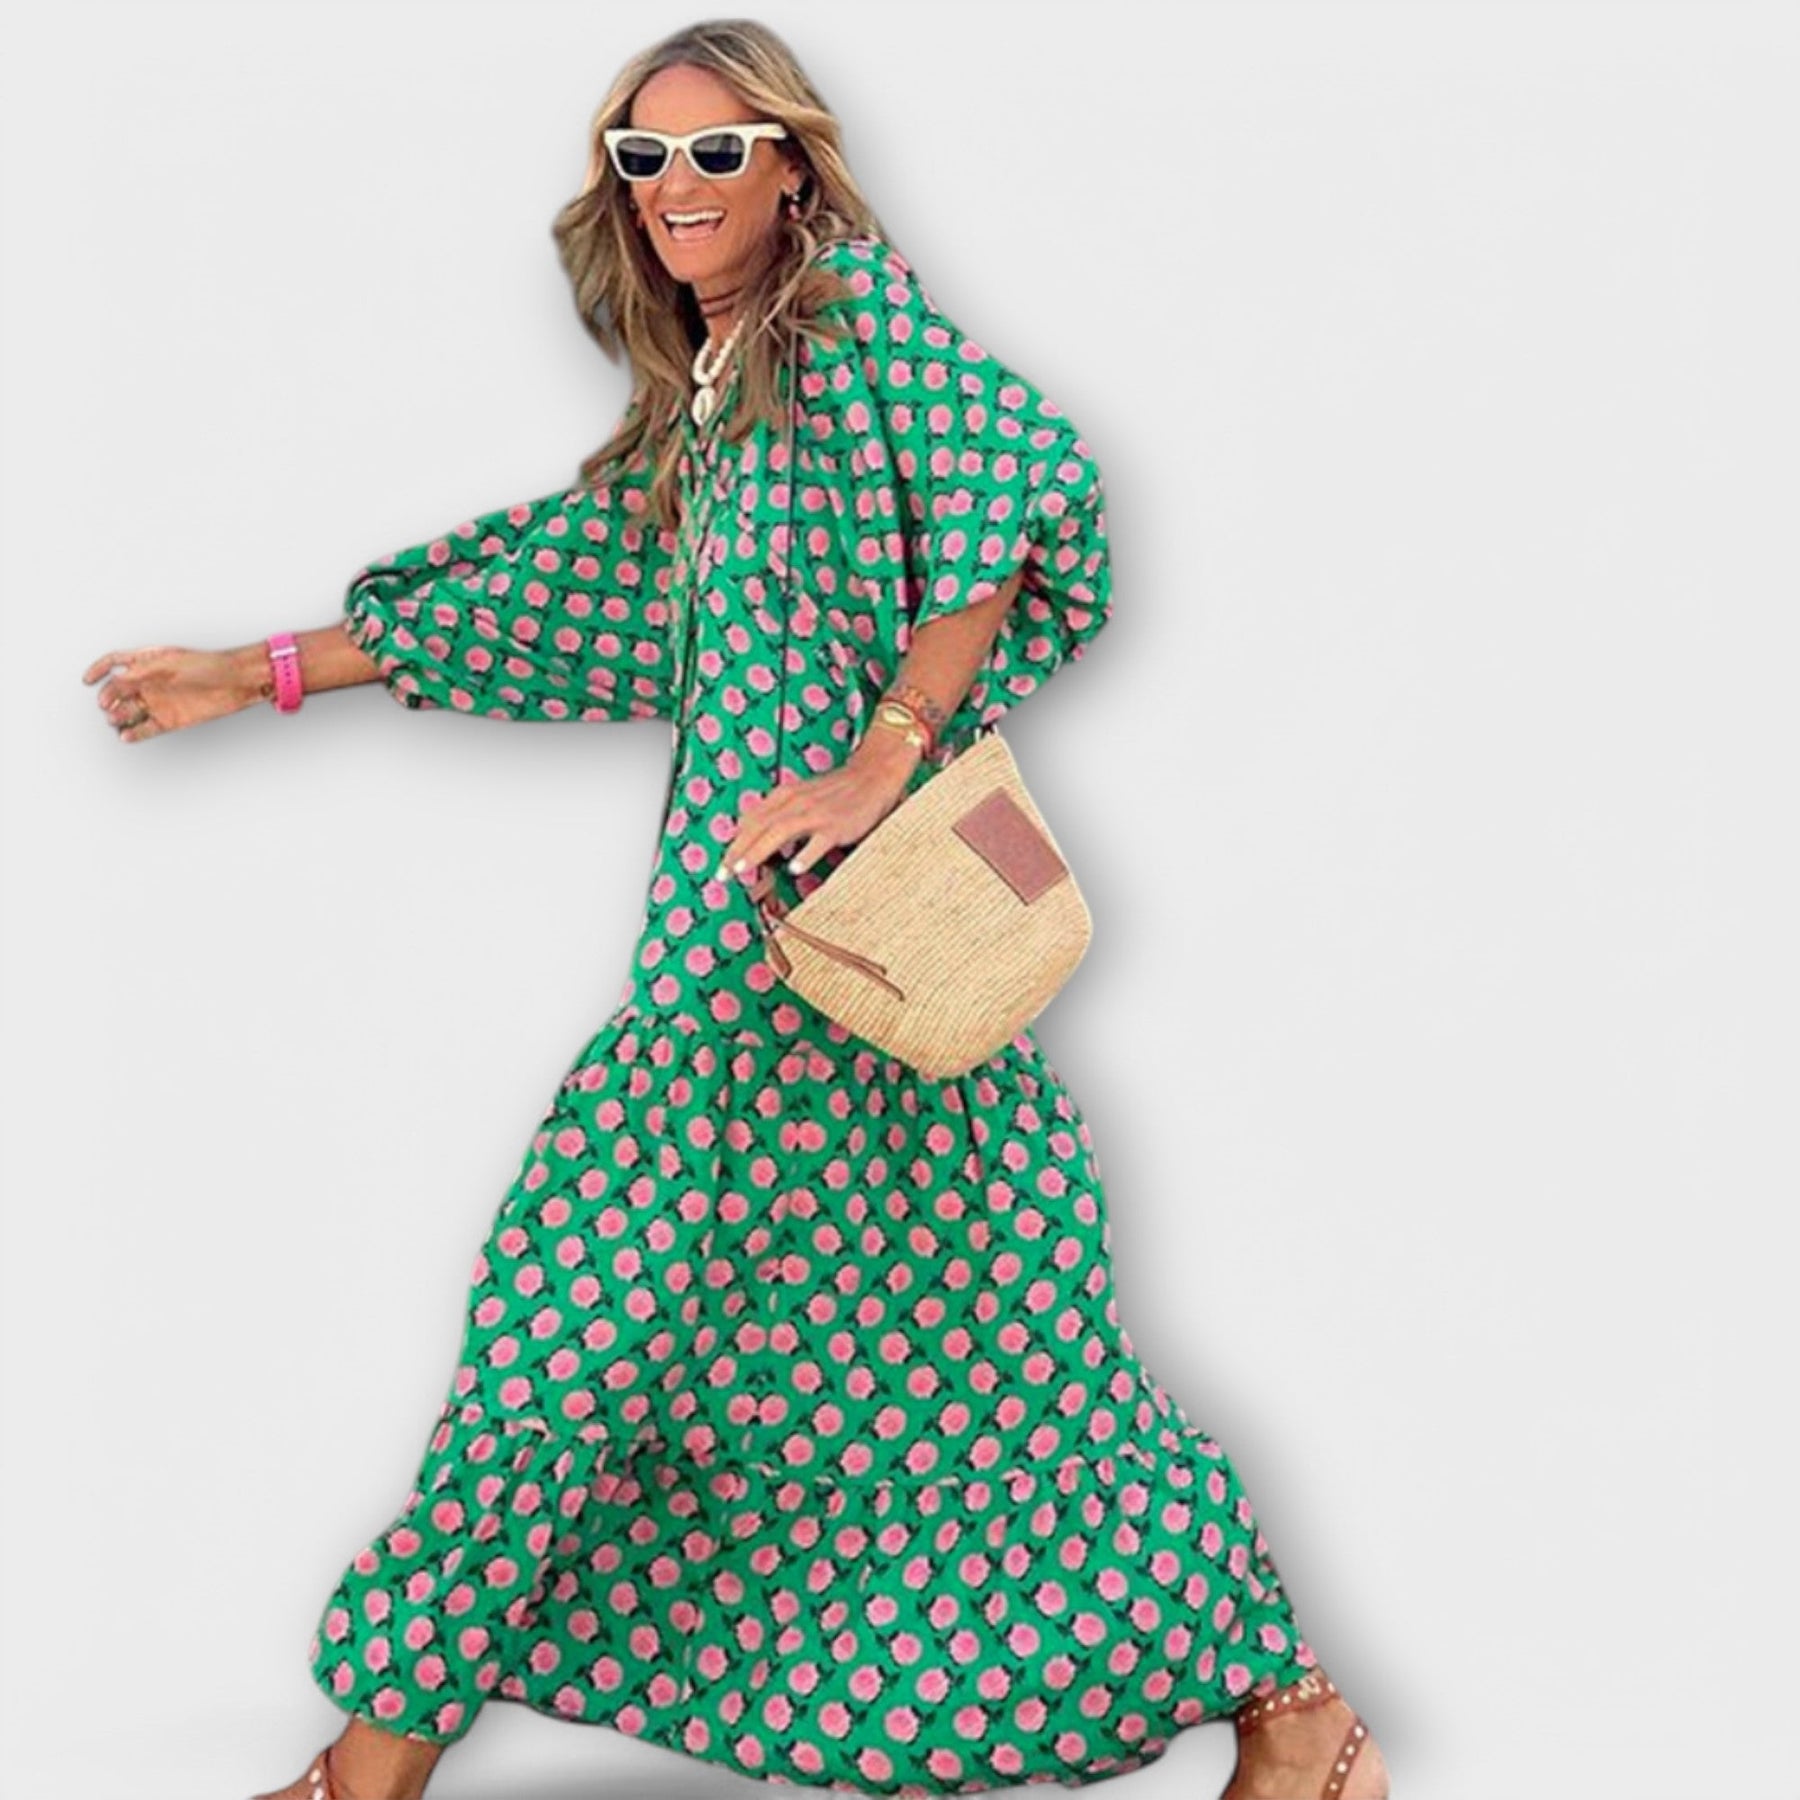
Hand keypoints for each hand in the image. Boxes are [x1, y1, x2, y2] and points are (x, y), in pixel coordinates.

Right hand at [82, 643, 266, 742]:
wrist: (236, 683)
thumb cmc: (206, 666)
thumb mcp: (168, 664)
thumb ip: (139, 673)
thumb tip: (113, 683)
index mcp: (147, 662)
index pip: (114, 663)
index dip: (98, 670)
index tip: (87, 681)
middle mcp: (150, 683)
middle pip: (117, 692)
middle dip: (109, 699)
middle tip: (109, 706)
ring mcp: (159, 702)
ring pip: (128, 712)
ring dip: (118, 717)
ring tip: (117, 719)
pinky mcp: (170, 721)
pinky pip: (145, 729)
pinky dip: (134, 733)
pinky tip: (126, 736)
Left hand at [715, 730, 919, 882]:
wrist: (872, 775)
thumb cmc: (835, 791)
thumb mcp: (801, 796)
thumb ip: (778, 814)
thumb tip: (752, 836)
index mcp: (785, 795)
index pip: (751, 820)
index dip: (734, 843)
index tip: (723, 865)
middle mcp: (796, 802)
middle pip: (759, 827)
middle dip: (737, 852)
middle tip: (723, 874)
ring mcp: (816, 813)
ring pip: (779, 832)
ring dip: (758, 851)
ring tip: (744, 869)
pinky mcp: (837, 825)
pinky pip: (818, 842)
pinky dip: (805, 855)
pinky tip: (795, 869)